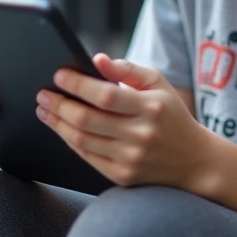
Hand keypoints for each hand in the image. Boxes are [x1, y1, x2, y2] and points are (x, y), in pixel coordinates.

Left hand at [36, 54, 214, 189]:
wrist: (193, 161)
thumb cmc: (170, 115)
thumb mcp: (159, 84)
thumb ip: (128, 70)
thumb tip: (97, 60)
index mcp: (151, 107)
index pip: (105, 95)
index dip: (77, 85)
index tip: (58, 75)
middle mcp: (141, 135)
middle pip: (87, 119)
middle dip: (59, 105)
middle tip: (43, 94)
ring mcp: (131, 158)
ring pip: (82, 140)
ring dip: (58, 123)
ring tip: (45, 110)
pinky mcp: (123, 176)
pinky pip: (87, 157)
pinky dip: (70, 141)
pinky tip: (61, 128)